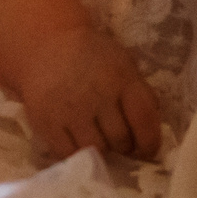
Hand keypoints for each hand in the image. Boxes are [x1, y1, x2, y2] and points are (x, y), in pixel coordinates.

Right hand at [12, 20, 162, 159]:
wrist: (46, 43)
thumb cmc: (91, 56)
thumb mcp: (123, 64)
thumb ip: (139, 94)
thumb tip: (150, 131)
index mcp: (122, 78)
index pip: (144, 119)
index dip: (150, 142)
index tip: (148, 151)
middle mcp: (98, 95)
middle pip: (121, 139)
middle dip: (124, 146)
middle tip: (120, 143)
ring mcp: (70, 110)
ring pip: (96, 150)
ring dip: (102, 151)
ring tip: (98, 140)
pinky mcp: (46, 122)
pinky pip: (67, 153)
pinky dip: (76, 154)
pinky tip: (78, 143)